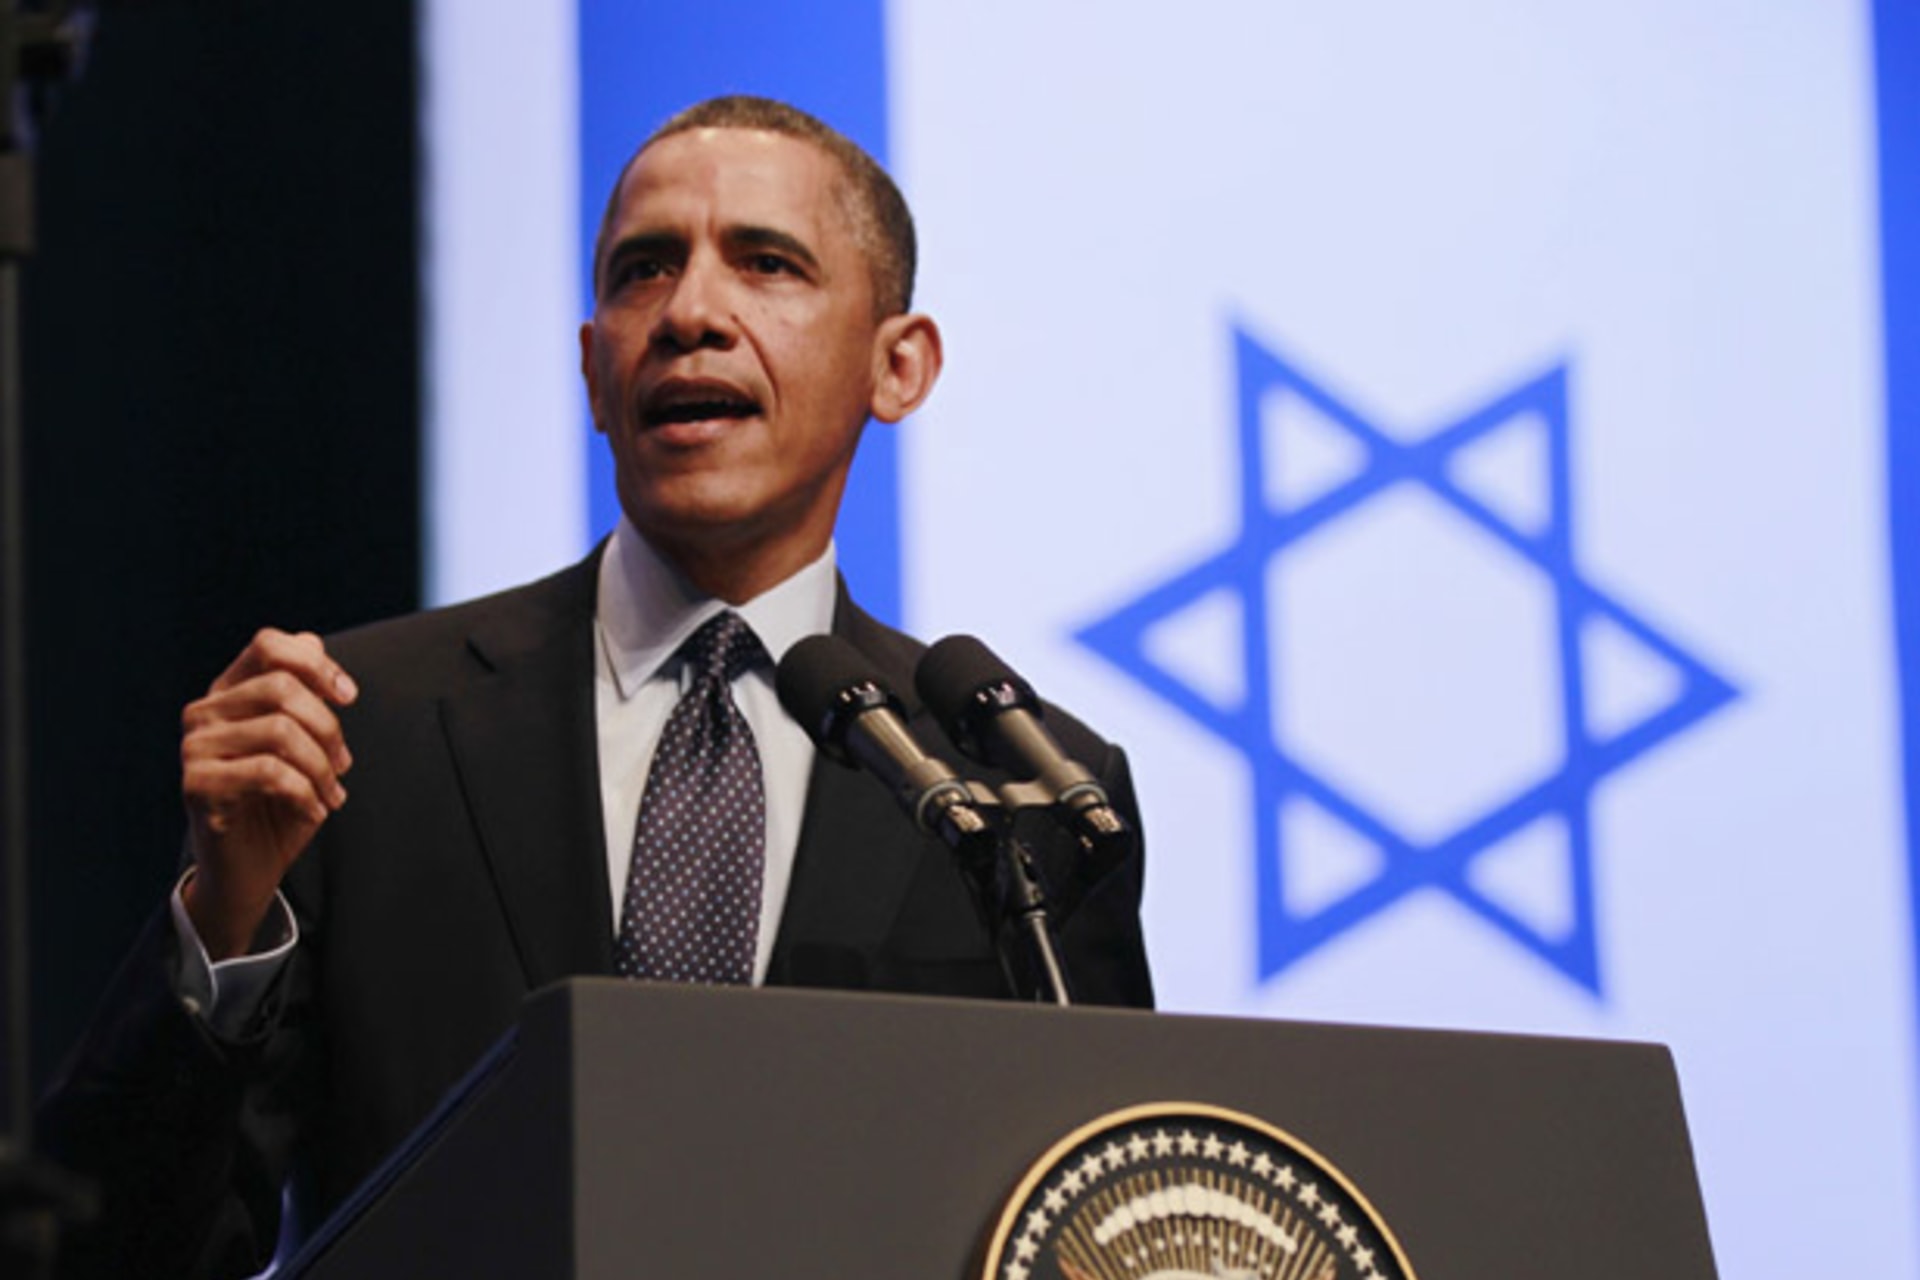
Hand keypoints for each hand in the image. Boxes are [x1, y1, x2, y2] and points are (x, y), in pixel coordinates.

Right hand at [179, 628, 357, 959]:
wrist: (249, 868)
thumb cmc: (280, 802)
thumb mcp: (304, 743)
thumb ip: (305, 693)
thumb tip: (311, 640)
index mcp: (230, 692)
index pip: (268, 645)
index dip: (317, 664)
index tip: (349, 697)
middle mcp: (204, 712)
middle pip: (282, 688)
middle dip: (328, 728)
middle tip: (343, 765)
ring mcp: (195, 748)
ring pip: (280, 731)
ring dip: (322, 767)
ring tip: (332, 793)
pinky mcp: (197, 785)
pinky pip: (269, 773)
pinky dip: (306, 793)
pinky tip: (315, 810)